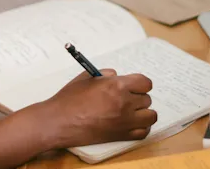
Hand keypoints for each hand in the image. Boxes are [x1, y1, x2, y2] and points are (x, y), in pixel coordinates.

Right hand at [39, 68, 156, 148]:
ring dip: (143, 112)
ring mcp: (124, 121)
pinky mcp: (121, 135)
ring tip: (132, 111)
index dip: (140, 83)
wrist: (60, 121)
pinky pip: (143, 132)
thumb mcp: (87, 77)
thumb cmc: (70, 99)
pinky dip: (141, 127)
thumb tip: (116, 76)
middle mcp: (124, 103)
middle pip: (147, 99)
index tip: (134, 85)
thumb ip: (105, 74)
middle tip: (126, 98)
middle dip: (138, 97)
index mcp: (117, 85)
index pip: (145, 83)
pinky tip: (132, 123)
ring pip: (150, 116)